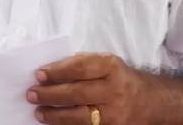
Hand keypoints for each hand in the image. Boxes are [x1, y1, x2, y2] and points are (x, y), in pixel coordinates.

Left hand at [27, 53, 146, 123]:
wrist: (151, 102)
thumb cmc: (120, 79)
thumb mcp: (107, 64)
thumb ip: (82, 64)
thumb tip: (49, 72)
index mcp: (112, 67)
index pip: (80, 68)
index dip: (58, 71)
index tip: (39, 74)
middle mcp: (115, 90)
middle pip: (77, 93)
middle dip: (50, 94)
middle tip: (31, 94)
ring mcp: (115, 114)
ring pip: (79, 117)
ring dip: (55, 115)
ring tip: (39, 112)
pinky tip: (54, 123)